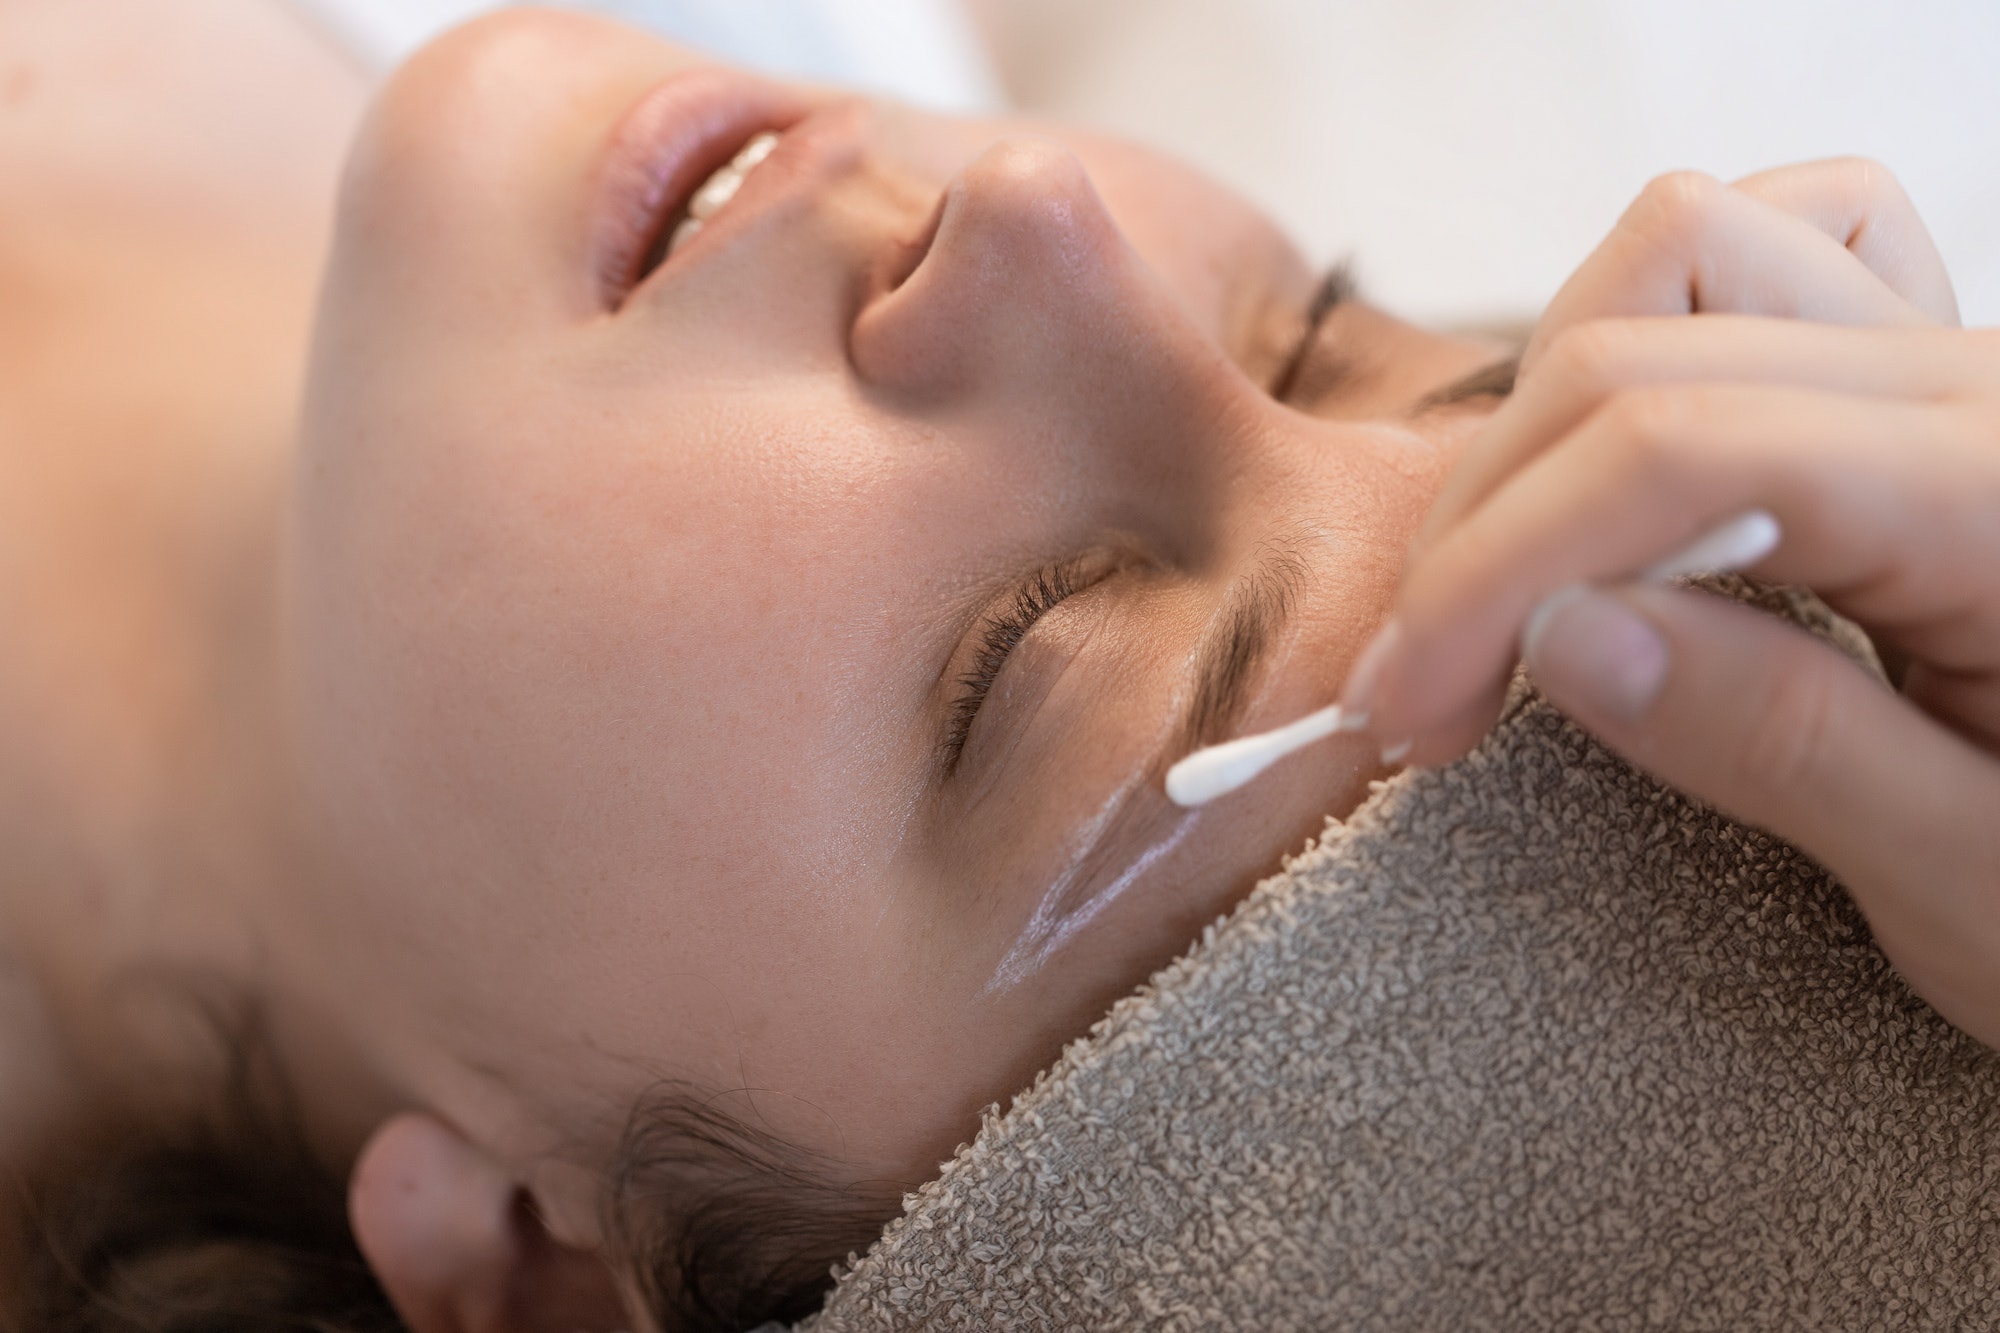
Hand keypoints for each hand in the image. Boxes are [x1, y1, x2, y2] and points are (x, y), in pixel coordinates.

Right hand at [1339, 159, 1999, 1048]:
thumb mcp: (1989, 893)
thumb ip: (1784, 747)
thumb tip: (1559, 634)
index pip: (1689, 453)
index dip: (1501, 572)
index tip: (1404, 709)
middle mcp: (1992, 387)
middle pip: (1649, 347)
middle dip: (1489, 521)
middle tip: (1423, 691)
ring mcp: (1963, 362)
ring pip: (1688, 256)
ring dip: (1552, 413)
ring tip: (1518, 578)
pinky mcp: (1924, 382)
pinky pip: (1767, 255)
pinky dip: (1654, 341)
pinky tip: (1636, 475)